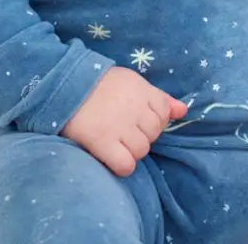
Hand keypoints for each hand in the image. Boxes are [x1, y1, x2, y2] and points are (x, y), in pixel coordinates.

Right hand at [61, 66, 187, 176]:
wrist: (64, 85)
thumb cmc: (98, 83)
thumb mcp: (133, 82)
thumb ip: (160, 97)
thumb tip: (183, 111)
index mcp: (144, 92)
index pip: (164, 114)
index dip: (154, 120)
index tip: (138, 120)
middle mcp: (136, 110)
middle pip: (154, 135)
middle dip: (143, 136)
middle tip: (124, 132)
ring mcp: (120, 127)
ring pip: (142, 151)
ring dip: (132, 151)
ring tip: (116, 143)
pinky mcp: (102, 142)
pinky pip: (126, 164)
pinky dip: (123, 165)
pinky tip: (113, 158)